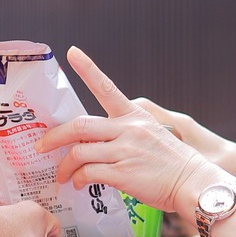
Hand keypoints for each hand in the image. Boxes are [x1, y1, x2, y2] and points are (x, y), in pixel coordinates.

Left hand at [39, 48, 226, 216]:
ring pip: (80, 152)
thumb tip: (95, 145)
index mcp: (135, 116)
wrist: (194, 182)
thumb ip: (125, 134)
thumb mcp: (152, 136)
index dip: (88, 69)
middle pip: (80, 126)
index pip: (107, 87)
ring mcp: (125, 151)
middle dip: (55, 136)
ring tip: (61, 175)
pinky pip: (89, 172)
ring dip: (65, 166)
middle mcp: (128, 129)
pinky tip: (79, 184)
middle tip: (41, 145)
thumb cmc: (173, 164)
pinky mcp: (123, 173)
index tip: (72, 53)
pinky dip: (79, 179)